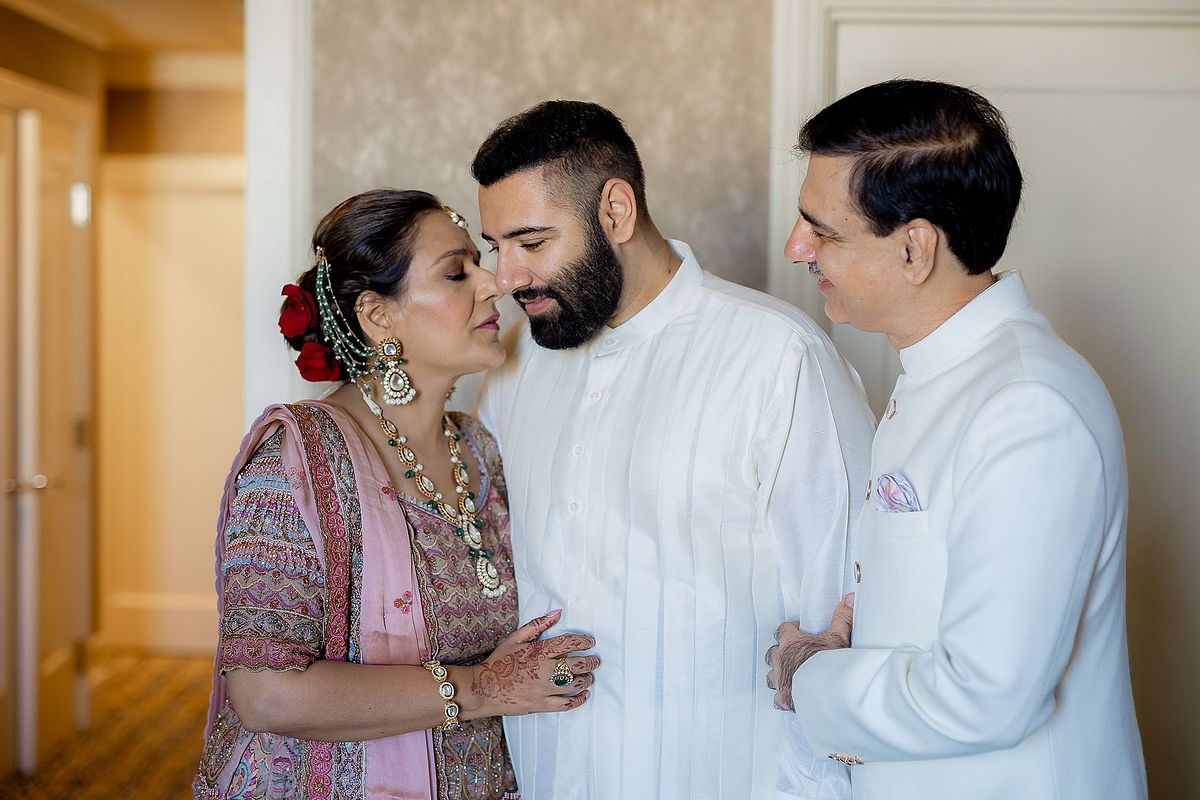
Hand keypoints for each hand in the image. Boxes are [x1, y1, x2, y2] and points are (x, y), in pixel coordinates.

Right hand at [468, 609, 599, 717]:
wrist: (484, 689)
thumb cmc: (499, 662)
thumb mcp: (515, 639)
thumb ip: (537, 625)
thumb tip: (557, 613)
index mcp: (538, 652)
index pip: (568, 643)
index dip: (583, 641)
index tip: (590, 642)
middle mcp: (544, 671)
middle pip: (577, 665)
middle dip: (591, 662)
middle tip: (595, 660)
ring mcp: (544, 689)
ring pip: (574, 685)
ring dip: (586, 679)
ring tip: (588, 676)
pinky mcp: (541, 705)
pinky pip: (565, 704)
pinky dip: (578, 699)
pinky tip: (583, 695)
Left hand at [766, 593, 853, 711]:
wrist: (826, 691)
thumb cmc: (829, 664)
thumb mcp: (838, 637)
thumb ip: (842, 617)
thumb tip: (849, 600)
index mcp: (790, 642)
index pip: (783, 629)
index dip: (791, 630)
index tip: (800, 632)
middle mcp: (780, 659)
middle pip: (774, 652)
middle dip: (782, 653)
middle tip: (796, 655)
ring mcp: (779, 678)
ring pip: (771, 674)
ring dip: (780, 673)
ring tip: (792, 675)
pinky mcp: (783, 697)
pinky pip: (778, 696)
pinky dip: (784, 695)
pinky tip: (792, 695)